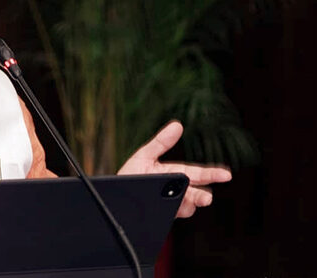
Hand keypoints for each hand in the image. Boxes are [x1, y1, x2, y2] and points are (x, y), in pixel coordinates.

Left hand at [117, 121, 231, 217]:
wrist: (114, 195)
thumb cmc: (130, 174)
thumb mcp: (144, 156)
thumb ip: (161, 143)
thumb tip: (178, 124)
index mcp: (175, 173)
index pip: (198, 173)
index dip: (212, 174)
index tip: (226, 175)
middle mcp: (176, 189)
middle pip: (195, 192)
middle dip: (201, 195)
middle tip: (206, 199)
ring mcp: (170, 203)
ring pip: (188, 205)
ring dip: (189, 203)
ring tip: (187, 202)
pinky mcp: (163, 214)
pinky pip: (175, 214)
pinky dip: (177, 211)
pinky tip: (176, 207)